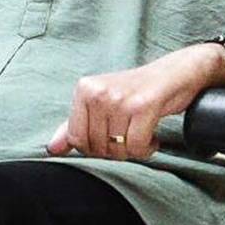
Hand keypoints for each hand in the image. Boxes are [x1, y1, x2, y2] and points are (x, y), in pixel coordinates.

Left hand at [46, 44, 216, 160]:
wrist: (174, 73)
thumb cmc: (136, 91)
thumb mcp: (101, 103)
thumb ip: (74, 126)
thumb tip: (51, 149)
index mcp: (84, 89)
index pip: (76, 139)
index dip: (94, 147)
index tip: (110, 137)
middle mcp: (98, 91)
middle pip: (97, 147)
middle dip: (115, 150)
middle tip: (129, 134)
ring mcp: (120, 98)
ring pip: (117, 150)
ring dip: (133, 150)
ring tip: (141, 132)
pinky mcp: (143, 106)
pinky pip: (136, 147)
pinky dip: (147, 148)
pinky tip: (152, 135)